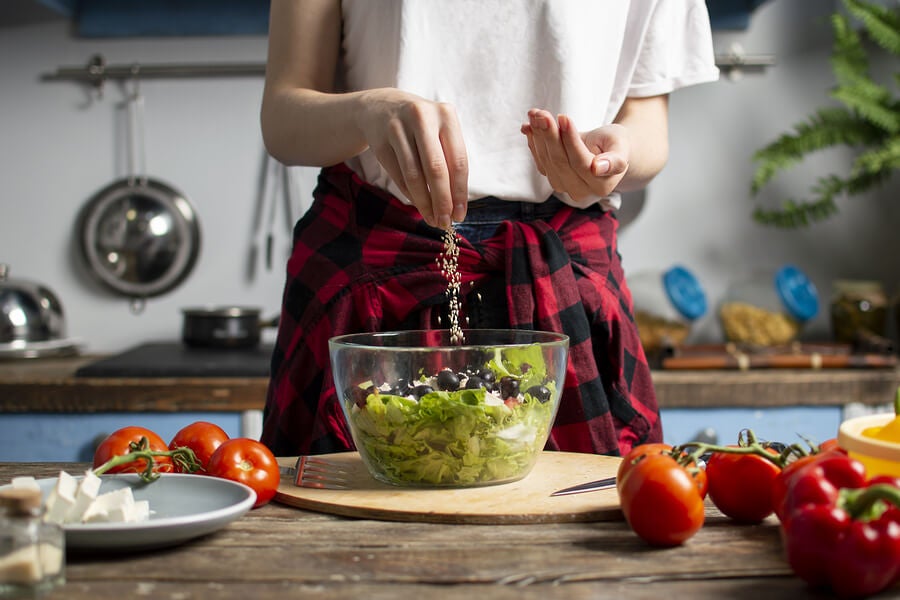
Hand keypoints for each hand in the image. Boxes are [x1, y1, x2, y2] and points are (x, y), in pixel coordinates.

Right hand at [356, 89, 468, 227]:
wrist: (382, 108)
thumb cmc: (422, 127)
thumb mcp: (440, 133)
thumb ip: (450, 162)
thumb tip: (456, 206)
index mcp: (446, 115)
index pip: (458, 161)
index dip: (459, 192)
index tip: (460, 215)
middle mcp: (422, 117)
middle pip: (436, 169)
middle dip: (442, 201)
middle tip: (445, 222)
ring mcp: (398, 128)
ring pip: (414, 175)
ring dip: (424, 202)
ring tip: (432, 219)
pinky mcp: (380, 141)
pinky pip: (398, 175)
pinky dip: (410, 194)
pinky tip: (418, 204)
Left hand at [521, 109, 629, 205]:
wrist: (606, 148)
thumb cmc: (615, 144)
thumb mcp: (620, 146)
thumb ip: (615, 160)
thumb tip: (597, 168)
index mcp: (601, 185)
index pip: (580, 162)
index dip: (570, 140)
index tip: (564, 117)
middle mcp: (581, 191)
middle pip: (560, 162)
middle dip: (550, 136)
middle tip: (543, 114)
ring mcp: (564, 186)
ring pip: (547, 161)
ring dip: (538, 136)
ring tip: (536, 114)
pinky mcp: (552, 177)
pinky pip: (539, 160)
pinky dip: (533, 141)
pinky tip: (530, 125)